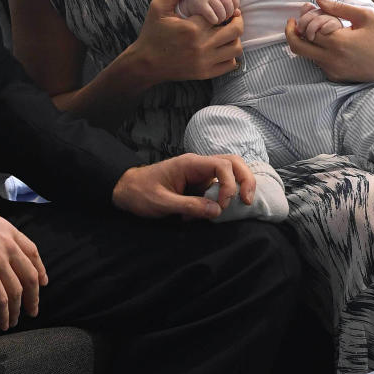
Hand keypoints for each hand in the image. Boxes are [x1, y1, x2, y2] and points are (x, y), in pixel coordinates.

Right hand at [0, 191, 47, 330]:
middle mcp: (9, 246)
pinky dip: (4, 314)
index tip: (43, 281)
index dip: (40, 269)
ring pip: (17, 291)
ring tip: (15, 321)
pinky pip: (1, 299)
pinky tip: (3, 323)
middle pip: (30, 275)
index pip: (33, 252)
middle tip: (33, 309)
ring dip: (18, 309)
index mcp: (10, 230)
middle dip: (34, 296)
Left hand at [112, 153, 255, 219]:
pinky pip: (219, 186)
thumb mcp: (162, 203)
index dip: (229, 184)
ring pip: (229, 172)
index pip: (222, 165)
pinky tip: (216, 211)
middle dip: (245, 179)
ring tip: (242, 203)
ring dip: (238, 186)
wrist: (126, 190)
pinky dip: (224, 197)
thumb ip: (189, 206)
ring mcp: (199, 174)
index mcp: (189, 164)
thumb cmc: (141, 193)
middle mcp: (198, 165)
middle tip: (248, 201)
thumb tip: (217, 211)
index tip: (223, 205)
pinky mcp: (198, 184)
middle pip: (232, 162)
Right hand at [129, 0, 247, 86]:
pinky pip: (230, 64)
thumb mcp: (158, 6)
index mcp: (192, 28)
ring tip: (227, 32)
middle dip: (237, 19)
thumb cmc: (152, 33)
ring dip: (235, 37)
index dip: (230, 6)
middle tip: (232, 16)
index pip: (223, 12)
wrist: (145, 63)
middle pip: (235, 30)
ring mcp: (205, 62)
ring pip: (236, 48)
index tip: (231, 3)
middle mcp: (201, 46)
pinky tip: (222, 48)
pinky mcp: (205, 73)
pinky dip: (231, 55)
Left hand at [285, 0, 373, 82]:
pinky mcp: (335, 77)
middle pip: (297, 47)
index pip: (307, 29)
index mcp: (338, 42)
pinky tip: (326, 42)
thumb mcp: (364, 16)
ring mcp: (333, 70)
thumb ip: (338, 7)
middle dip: (291, 33)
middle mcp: (332, 59)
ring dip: (305, 42)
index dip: (303, 19)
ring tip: (314, 29)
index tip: (304, 11)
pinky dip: (316, 52)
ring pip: (306, 56)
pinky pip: (317, 63)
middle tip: (293, 23)